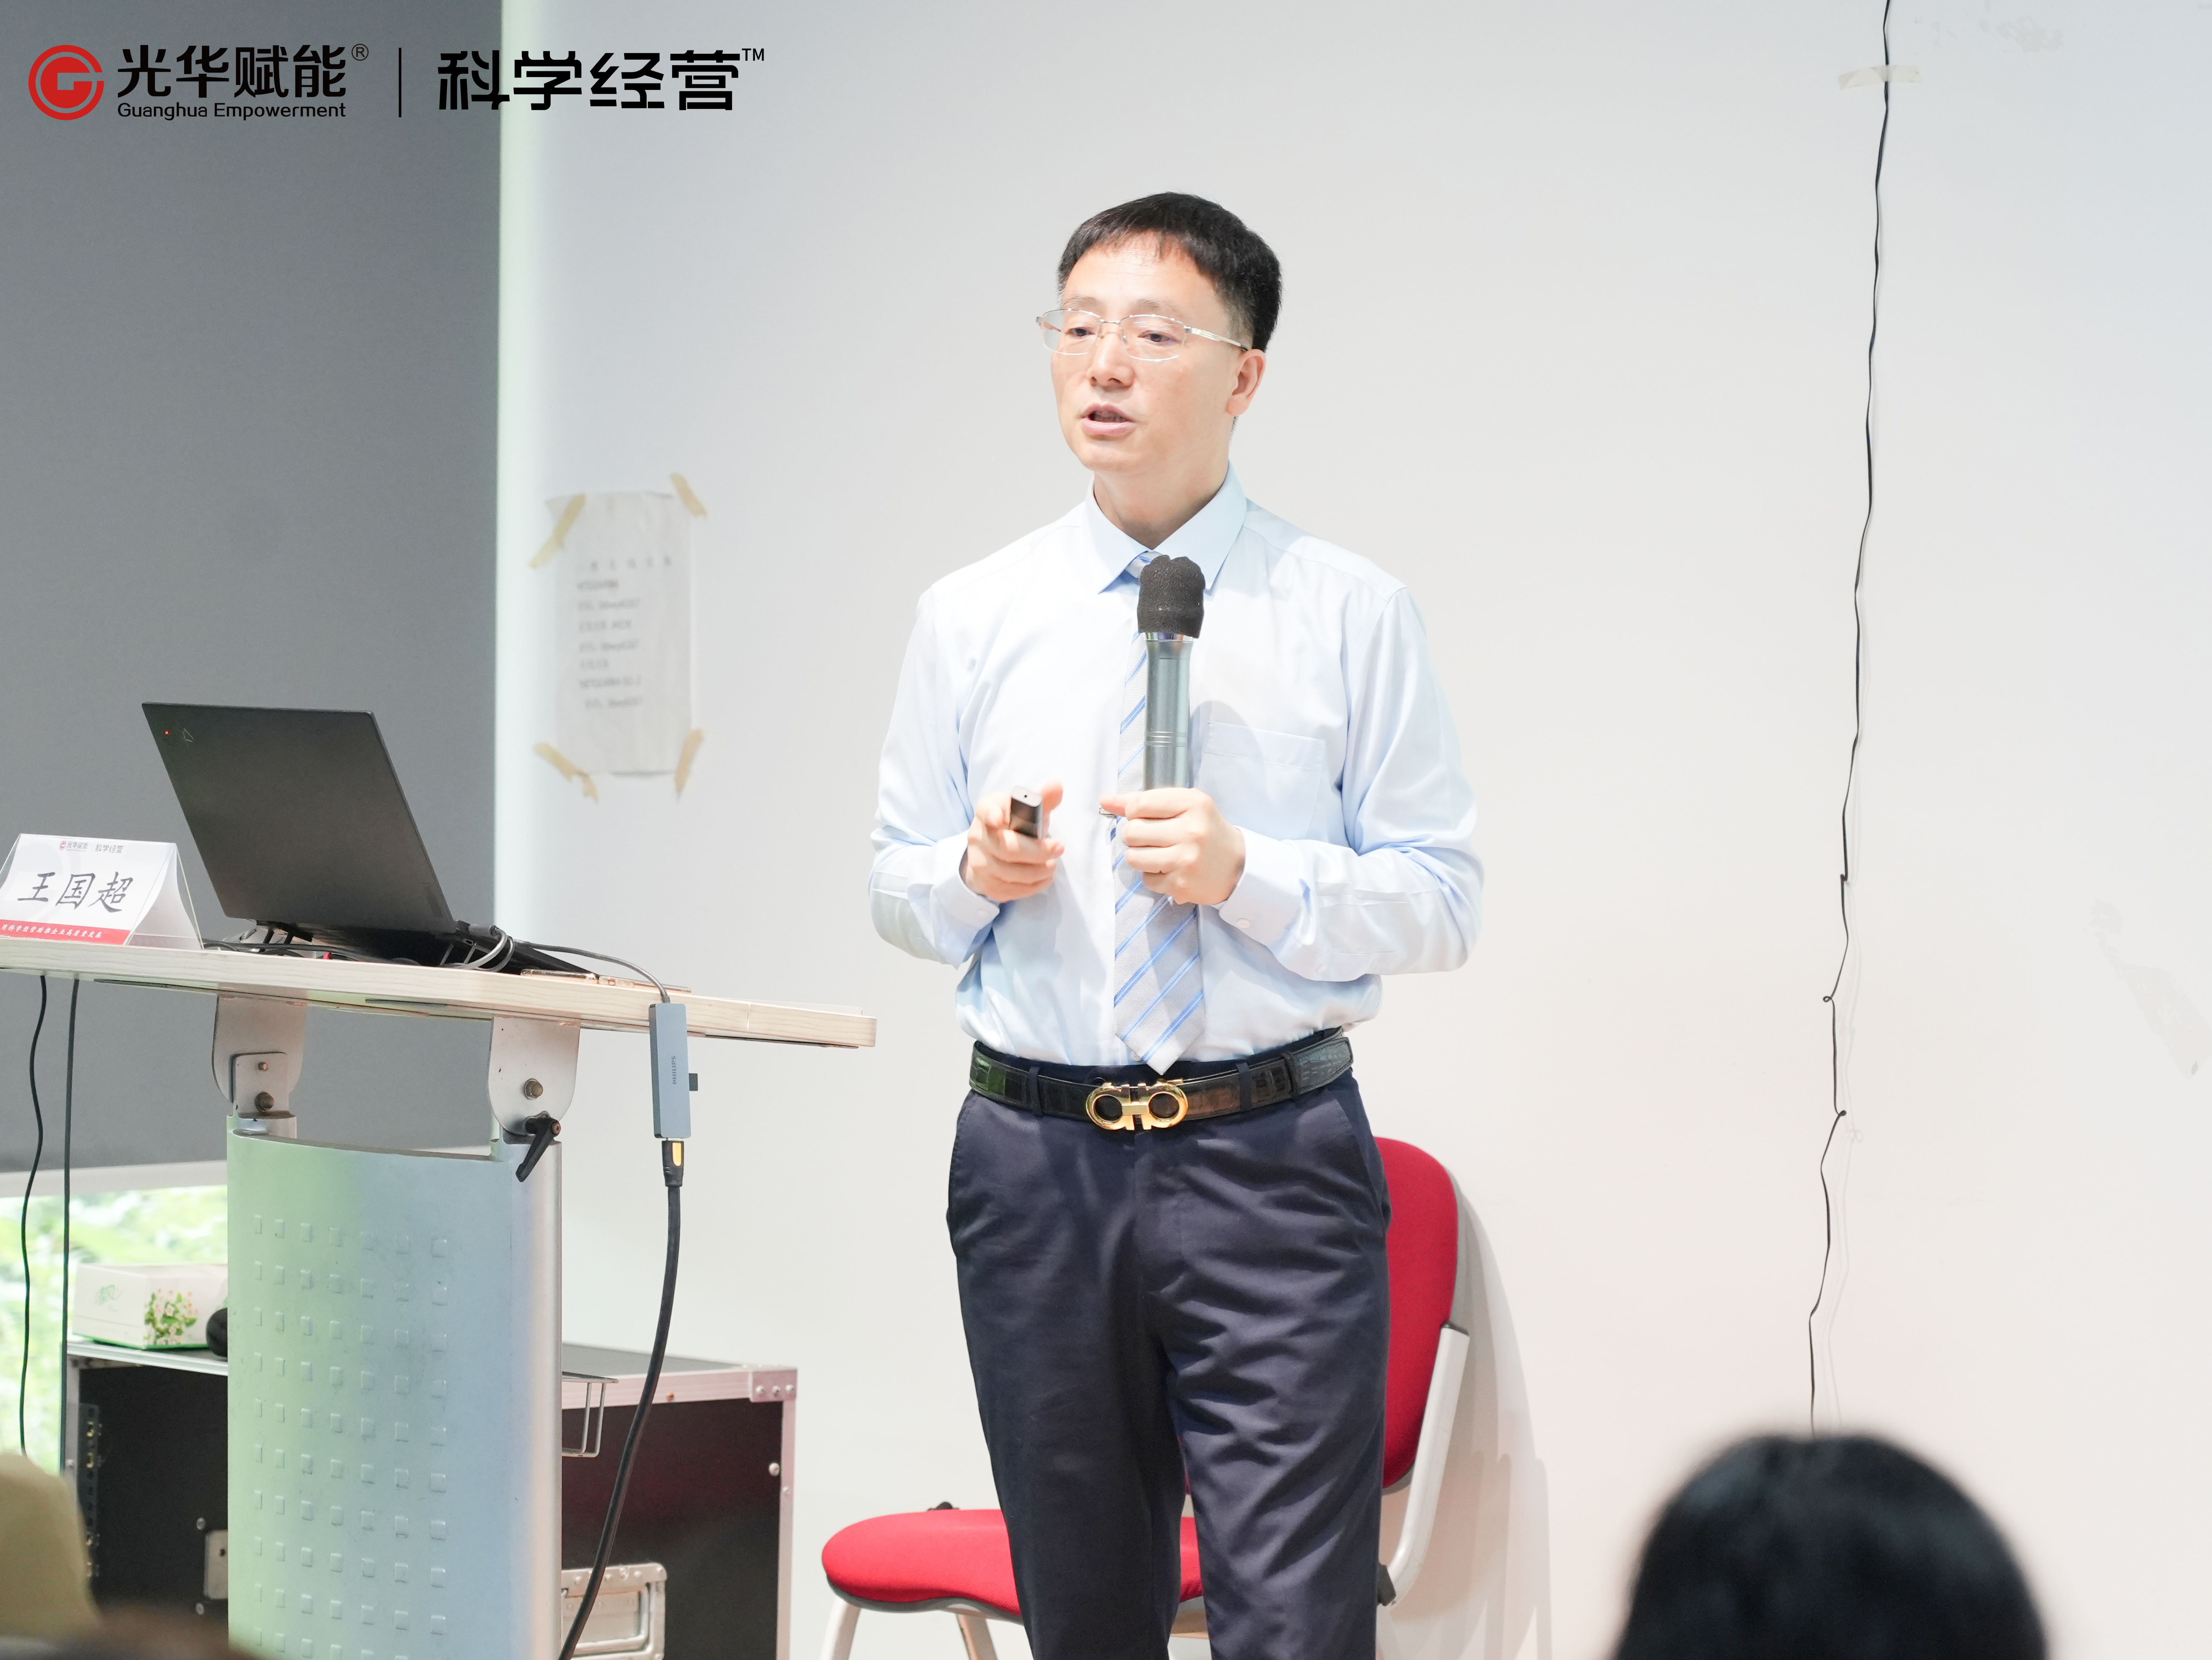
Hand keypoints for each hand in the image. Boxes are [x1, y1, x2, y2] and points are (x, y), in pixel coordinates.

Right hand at [962, 782, 1064, 901]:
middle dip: (1038, 851)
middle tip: (1059, 848)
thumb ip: (1043, 799)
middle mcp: (978, 836)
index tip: (998, 818)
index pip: (986, 810)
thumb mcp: (1026, 809)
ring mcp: (979, 863)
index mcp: (987, 811)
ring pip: (1013, 873)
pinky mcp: (987, 885)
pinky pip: (1014, 889)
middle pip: (1008, 848)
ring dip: (1041, 870)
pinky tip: (1043, 876)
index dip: (992, 814)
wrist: (991, 853)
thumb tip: (1057, 786)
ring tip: (1052, 864)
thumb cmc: (1015, 826)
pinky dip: (1035, 885)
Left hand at [1099, 788, 1245, 906]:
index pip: (1139, 804)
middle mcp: (1191, 831)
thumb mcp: (1183, 806)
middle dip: (1134, 836)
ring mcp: (1186, 860)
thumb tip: (1105, 800)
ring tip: (1158, 853)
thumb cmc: (1205, 830)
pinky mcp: (1181, 884)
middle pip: (1132, 832)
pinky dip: (1154, 875)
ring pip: (1133, 857)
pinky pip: (1146, 879)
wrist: (1237, 866)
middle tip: (1150, 837)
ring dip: (1140, 857)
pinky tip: (1170, 869)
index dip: (1133, 812)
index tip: (1144, 817)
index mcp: (1192, 804)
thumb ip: (1142, 801)